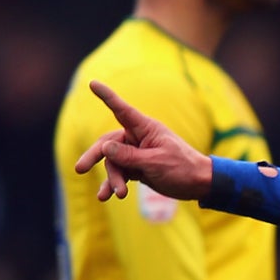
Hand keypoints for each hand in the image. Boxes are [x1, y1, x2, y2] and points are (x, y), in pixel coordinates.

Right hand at [73, 81, 215, 202]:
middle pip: (108, 143)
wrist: (199, 185)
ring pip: (113, 163)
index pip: (121, 110)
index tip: (92, 83)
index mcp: (145, 129)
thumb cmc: (183, 168)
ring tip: (116, 195)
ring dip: (112, 179)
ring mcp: (136, 153)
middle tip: (79, 169)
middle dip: (94, 156)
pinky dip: (113, 184)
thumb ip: (129, 156)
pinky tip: (106, 196)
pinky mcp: (137, 168)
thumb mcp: (155, 162)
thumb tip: (104, 147)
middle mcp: (138, 138)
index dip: (107, 96)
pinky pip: (119, 173)